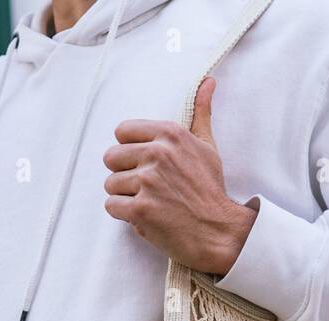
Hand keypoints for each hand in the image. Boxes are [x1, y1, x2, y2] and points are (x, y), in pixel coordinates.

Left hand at [103, 77, 255, 274]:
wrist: (218, 230)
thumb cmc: (210, 189)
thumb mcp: (207, 146)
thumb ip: (201, 113)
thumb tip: (208, 82)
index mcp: (170, 134)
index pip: (122, 131)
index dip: (129, 149)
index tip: (144, 162)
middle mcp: (157, 154)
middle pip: (111, 157)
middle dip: (124, 173)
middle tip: (146, 186)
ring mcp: (147, 182)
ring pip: (110, 183)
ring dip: (124, 196)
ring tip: (149, 201)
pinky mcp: (140, 208)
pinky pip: (112, 205)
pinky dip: (124, 213)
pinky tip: (144, 215)